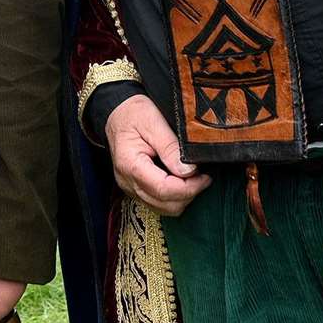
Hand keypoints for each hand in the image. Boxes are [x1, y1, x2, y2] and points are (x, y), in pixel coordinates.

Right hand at [104, 94, 209, 216]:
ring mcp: (130, 187)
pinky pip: (157, 203)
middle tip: (203, 177)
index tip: (205, 177)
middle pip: (164, 204)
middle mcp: (128, 181)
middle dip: (188, 194)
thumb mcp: (153, 121)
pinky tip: (181, 181)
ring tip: (194, 178)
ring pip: (163, 208)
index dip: (189, 188)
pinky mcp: (135, 188)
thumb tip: (188, 170)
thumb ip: (170, 146)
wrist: (117, 114)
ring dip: (182, 198)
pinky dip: (173, 197)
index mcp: (130, 164)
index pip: (163, 189)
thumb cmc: (133, 113)